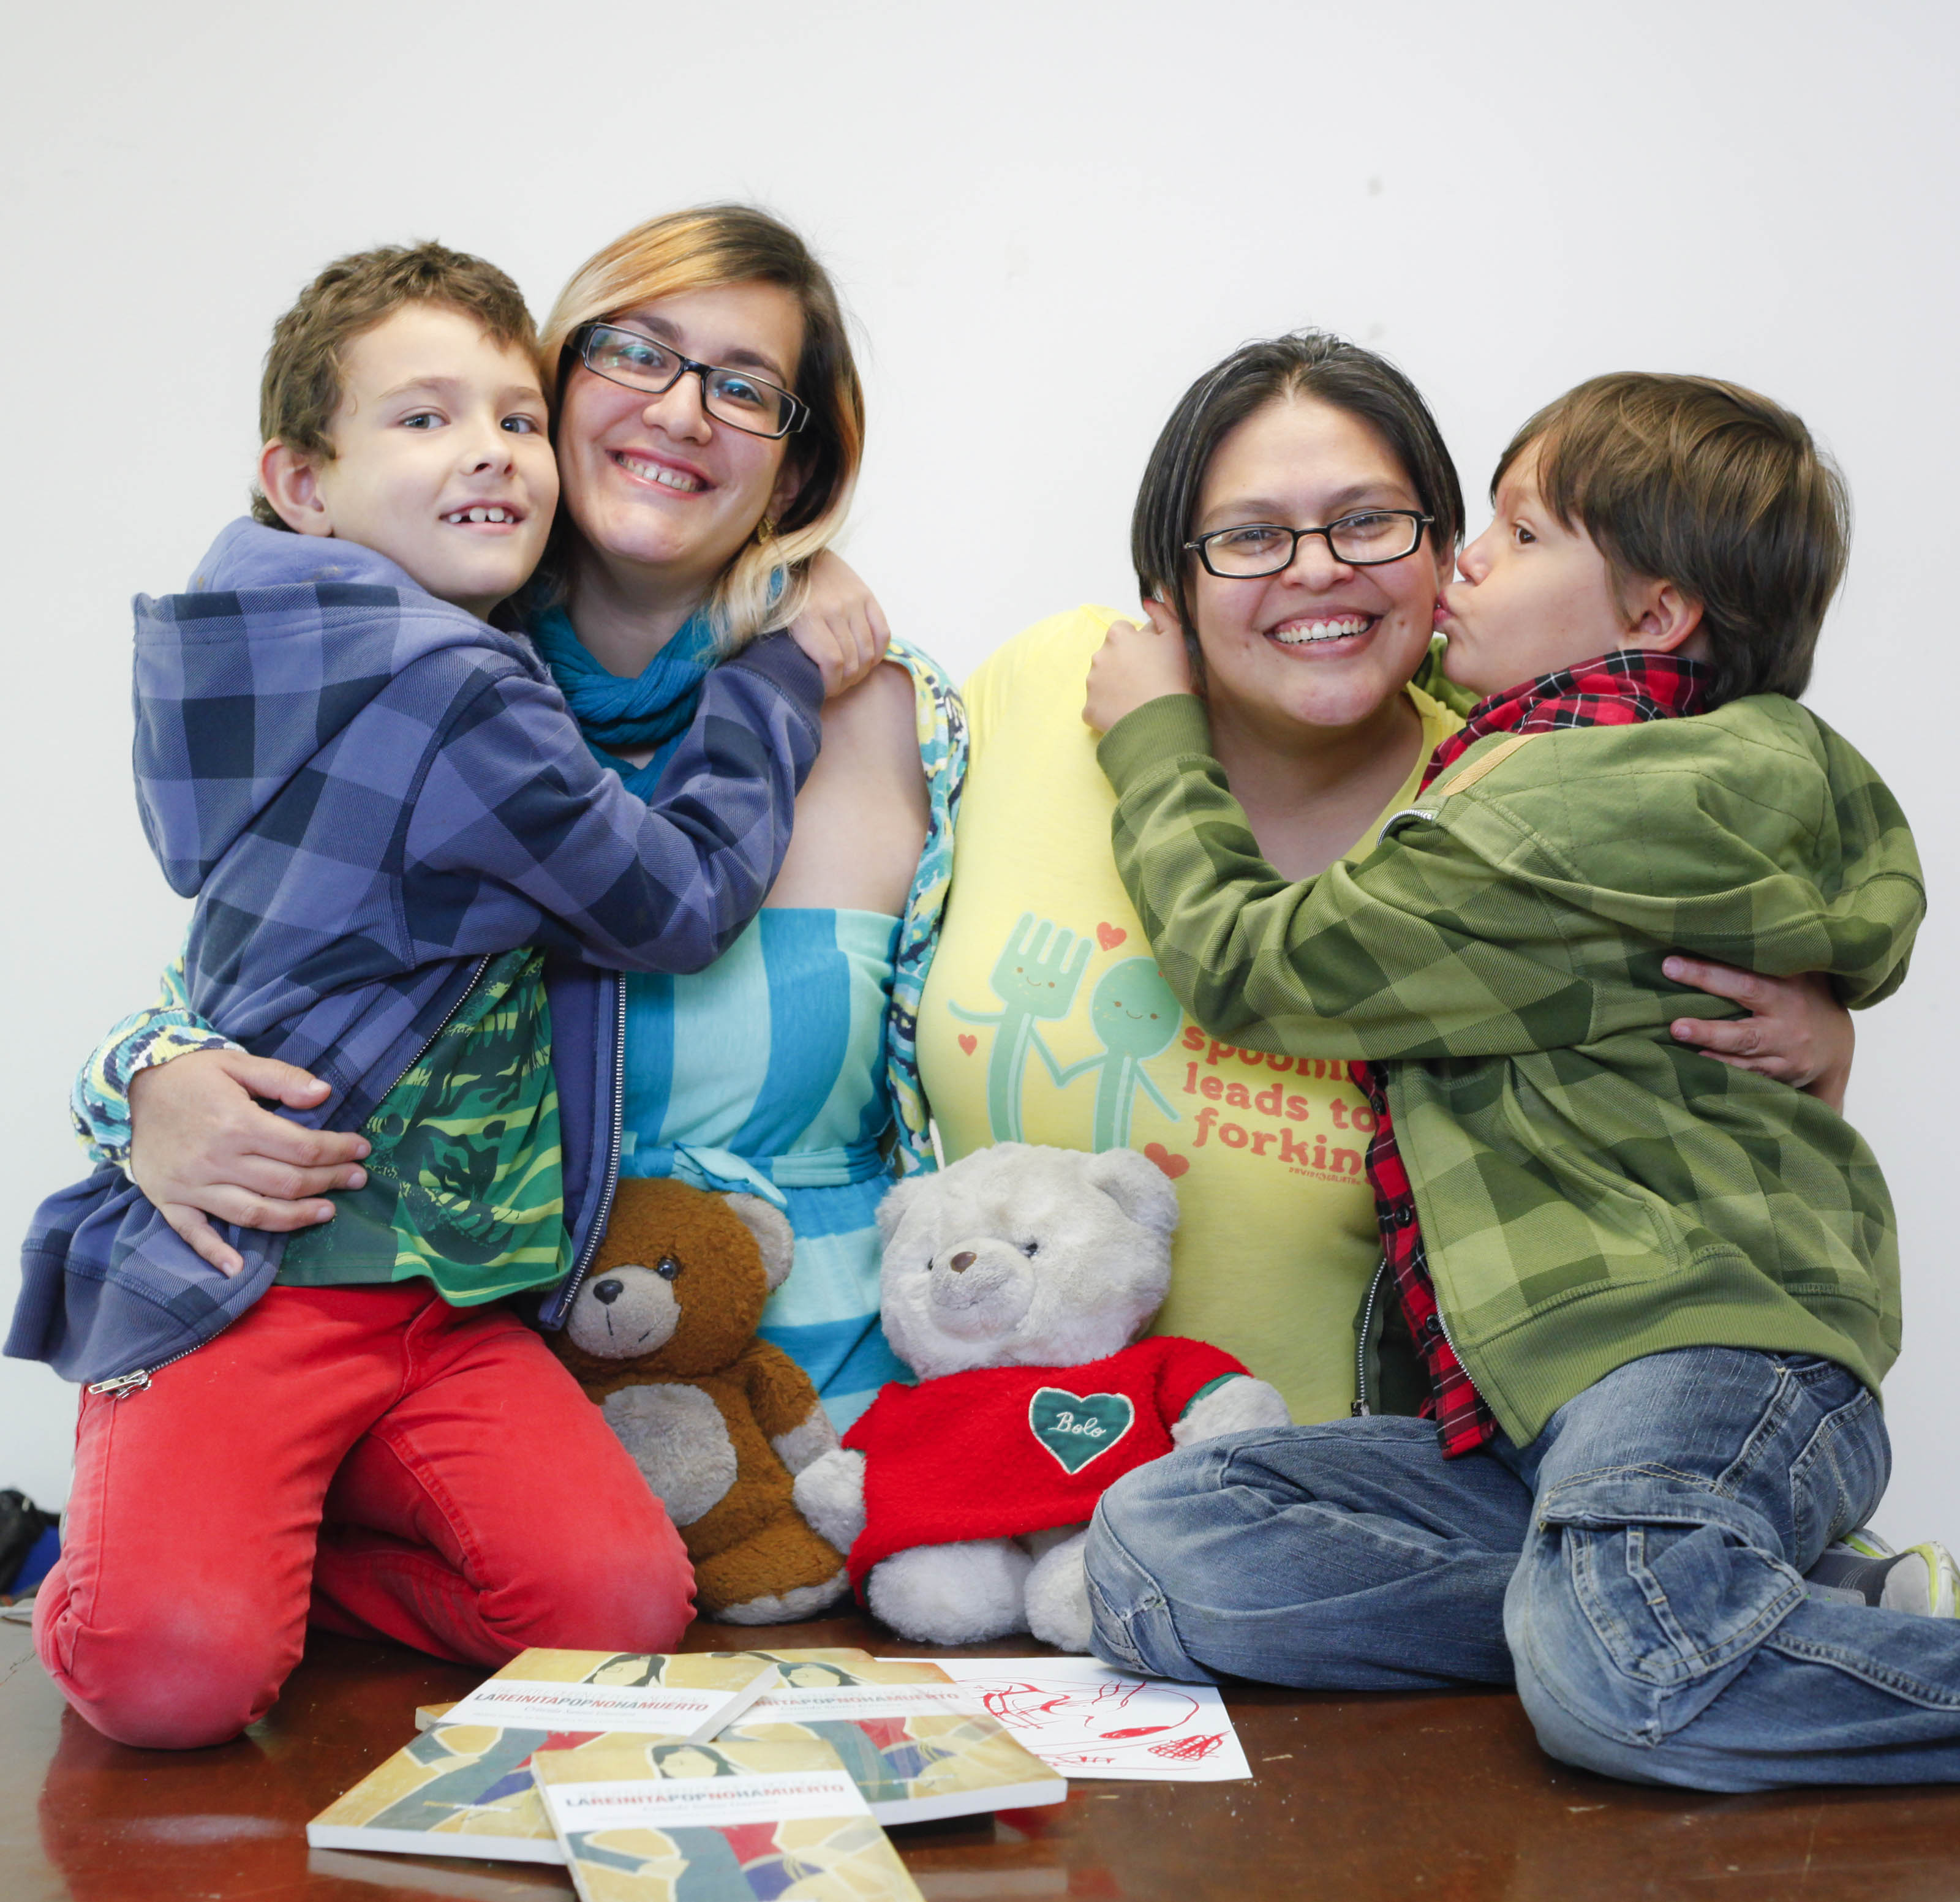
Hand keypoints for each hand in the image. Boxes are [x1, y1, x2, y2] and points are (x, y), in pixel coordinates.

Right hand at [127, 1049, 370, 1275]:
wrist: (130, 1088)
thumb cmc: (191, 1075)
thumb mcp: (237, 1062)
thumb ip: (282, 1079)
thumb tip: (324, 1093)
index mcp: (237, 1124)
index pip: (302, 1148)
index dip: (338, 1150)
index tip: (362, 1150)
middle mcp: (216, 1160)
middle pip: (286, 1183)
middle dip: (329, 1182)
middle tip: (357, 1179)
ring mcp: (191, 1185)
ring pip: (252, 1213)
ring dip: (294, 1218)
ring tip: (327, 1212)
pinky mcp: (169, 1200)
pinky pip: (194, 1233)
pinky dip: (214, 1254)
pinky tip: (238, 1269)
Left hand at [788, 548, 889, 697]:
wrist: (796, 552)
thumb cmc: (782, 591)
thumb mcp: (777, 619)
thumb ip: (794, 647)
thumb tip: (807, 680)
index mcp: (808, 618)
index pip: (833, 663)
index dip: (833, 685)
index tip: (826, 691)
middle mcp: (834, 609)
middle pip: (852, 661)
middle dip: (847, 682)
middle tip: (839, 685)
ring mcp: (853, 601)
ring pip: (868, 651)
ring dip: (863, 670)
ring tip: (852, 675)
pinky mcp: (866, 595)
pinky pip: (883, 632)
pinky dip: (878, 652)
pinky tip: (869, 659)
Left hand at [1083, 600, 1194, 733]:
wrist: (1163, 720)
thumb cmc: (1173, 676)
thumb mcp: (1176, 637)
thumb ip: (1163, 613)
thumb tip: (1149, 600)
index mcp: (1117, 636)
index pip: (1121, 631)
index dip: (1136, 643)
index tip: (1148, 658)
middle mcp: (1098, 656)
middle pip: (1109, 655)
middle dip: (1122, 664)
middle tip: (1144, 680)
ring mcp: (1091, 684)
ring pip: (1101, 680)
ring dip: (1114, 685)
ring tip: (1136, 698)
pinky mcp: (1089, 709)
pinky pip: (1097, 706)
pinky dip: (1108, 709)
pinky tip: (1126, 714)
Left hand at [1664, 959, 1853, 1111]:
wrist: (1838, 1046)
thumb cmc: (1804, 998)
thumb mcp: (1798, 973)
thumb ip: (1768, 957)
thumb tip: (1718, 928)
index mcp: (1789, 987)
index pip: (1744, 979)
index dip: (1708, 973)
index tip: (1670, 965)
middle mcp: (1788, 1020)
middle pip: (1745, 1023)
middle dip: (1708, 1026)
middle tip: (1675, 1025)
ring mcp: (1786, 1049)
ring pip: (1746, 1050)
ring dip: (1711, 1045)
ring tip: (1680, 1037)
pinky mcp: (1782, 1072)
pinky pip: (1750, 1072)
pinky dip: (1724, 1069)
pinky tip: (1697, 1064)